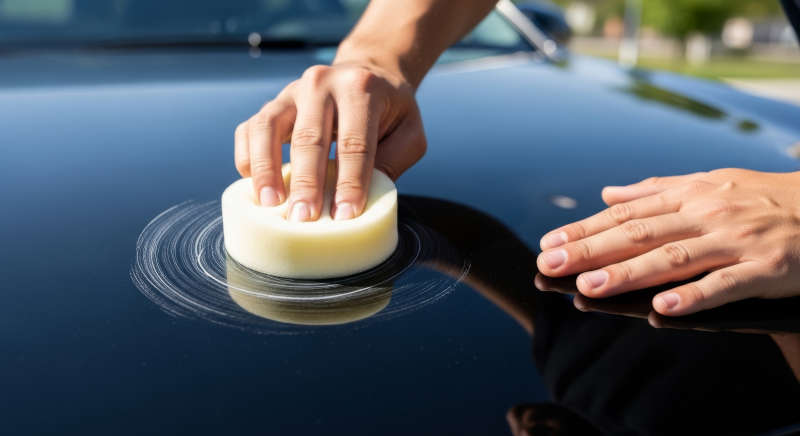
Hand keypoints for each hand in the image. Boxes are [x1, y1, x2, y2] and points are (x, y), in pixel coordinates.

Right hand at [234, 61, 425, 220]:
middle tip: (304, 219)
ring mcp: (290, 92)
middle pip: (309, 137)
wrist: (367, 73)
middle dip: (306, 183)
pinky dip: (248, 158)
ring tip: (270, 204)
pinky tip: (253, 185)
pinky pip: (249, 130)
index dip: (350, 182)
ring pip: (267, 128)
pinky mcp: (271, 105)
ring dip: (266, 169)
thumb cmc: (391, 112)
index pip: (354, 142)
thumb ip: (394, 160)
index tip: (345, 216)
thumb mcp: (410, 132)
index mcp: (360, 88)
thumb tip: (365, 196)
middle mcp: (321, 84)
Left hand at [536, 169, 799, 315]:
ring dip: (628, 274)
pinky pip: (725, 285)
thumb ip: (656, 189)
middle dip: (590, 250)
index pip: (625, 214)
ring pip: (673, 259)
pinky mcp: (766, 268)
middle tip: (550, 265)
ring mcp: (736, 241)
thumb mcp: (709, 182)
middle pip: (639, 234)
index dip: (585, 228)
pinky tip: (662, 310)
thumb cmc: (762, 197)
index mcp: (689, 195)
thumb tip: (608, 192)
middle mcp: (706, 214)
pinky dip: (693, 297)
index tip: (549, 243)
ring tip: (590, 288)